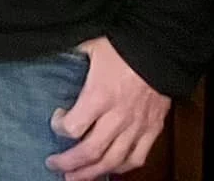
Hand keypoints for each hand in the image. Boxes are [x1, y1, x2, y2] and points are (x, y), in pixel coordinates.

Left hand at [48, 37, 169, 177]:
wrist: (160, 49)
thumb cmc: (123, 46)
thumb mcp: (90, 46)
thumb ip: (71, 55)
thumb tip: (52, 53)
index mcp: (99, 96)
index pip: (73, 127)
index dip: (59, 128)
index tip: (56, 121)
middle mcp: (117, 116)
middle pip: (90, 151)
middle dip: (69, 163)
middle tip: (54, 165)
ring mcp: (137, 126)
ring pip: (113, 161)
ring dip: (92, 173)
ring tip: (75, 178)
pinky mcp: (153, 130)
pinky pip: (137, 158)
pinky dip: (122, 168)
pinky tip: (110, 170)